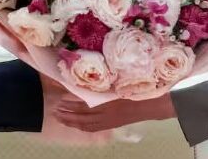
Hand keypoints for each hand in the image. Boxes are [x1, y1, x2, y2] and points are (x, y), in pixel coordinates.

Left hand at [53, 93, 176, 131]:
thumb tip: (89, 78)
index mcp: (109, 103)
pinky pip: (93, 128)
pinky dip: (82, 126)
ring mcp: (109, 121)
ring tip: (60, 117)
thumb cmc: (138, 89)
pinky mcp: (112, 124)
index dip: (72, 103)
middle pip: (83, 117)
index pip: (86, 105)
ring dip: (72, 122)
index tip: (61, 98)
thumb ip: (106, 82)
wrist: (152, 104)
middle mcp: (107, 114)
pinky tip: (76, 124)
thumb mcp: (120, 82)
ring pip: (86, 125)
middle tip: (55, 110)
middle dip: (67, 115)